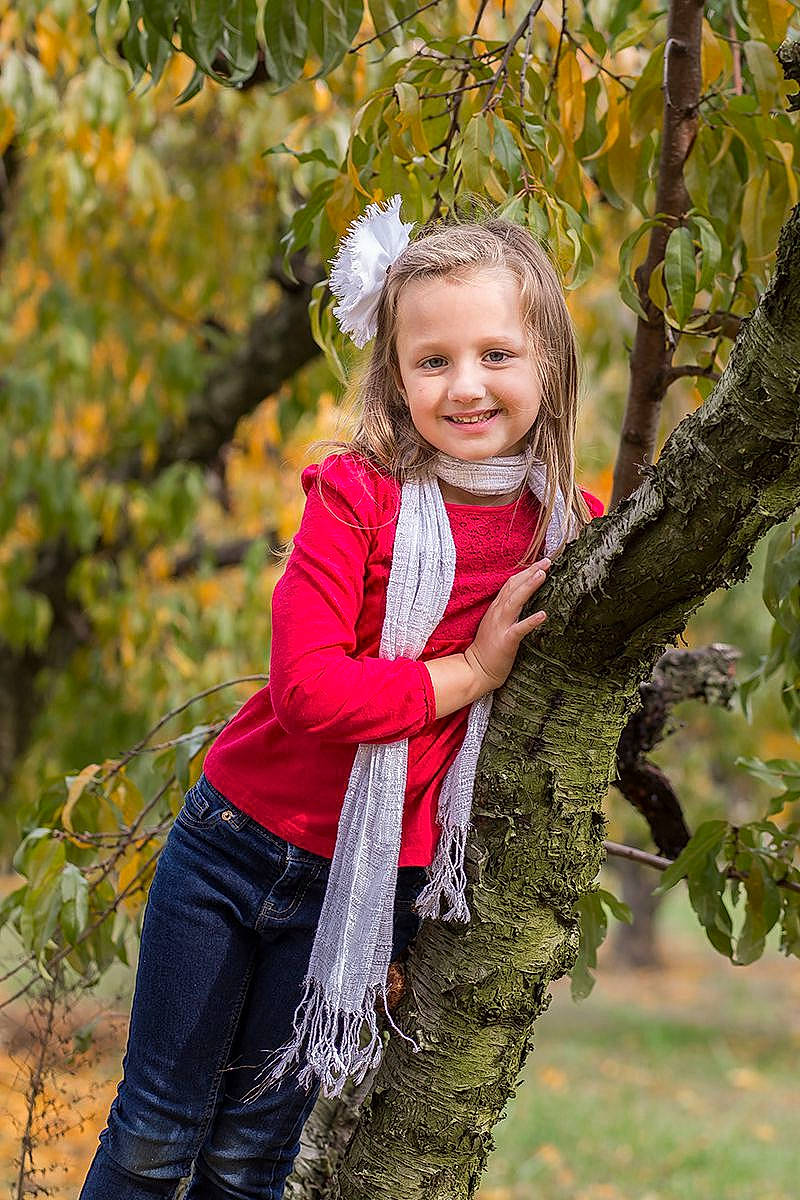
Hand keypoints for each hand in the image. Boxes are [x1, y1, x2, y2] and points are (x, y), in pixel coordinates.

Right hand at [464, 558, 549, 692]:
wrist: (475, 670)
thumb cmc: (488, 649)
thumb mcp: (496, 624)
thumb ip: (507, 611)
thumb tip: (521, 600)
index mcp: (495, 609)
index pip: (510, 585)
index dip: (524, 572)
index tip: (539, 563)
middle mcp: (497, 614)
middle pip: (513, 587)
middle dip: (530, 572)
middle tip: (547, 561)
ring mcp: (501, 626)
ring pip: (515, 602)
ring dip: (529, 587)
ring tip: (543, 575)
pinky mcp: (506, 641)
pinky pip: (519, 629)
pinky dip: (531, 621)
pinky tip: (543, 614)